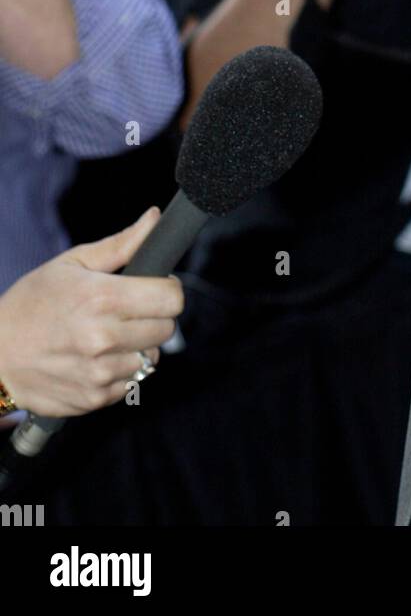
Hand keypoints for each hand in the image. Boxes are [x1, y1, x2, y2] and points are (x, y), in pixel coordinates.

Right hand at [0, 208, 183, 417]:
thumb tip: (155, 219)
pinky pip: (131, 381)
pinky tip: (98, 357)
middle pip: (167, 328)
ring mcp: (100, 371)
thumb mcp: (70, 264)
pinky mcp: (95, 398)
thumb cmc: (30, 304)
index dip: (167, 289)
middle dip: (154, 317)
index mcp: (102, 297)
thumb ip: (120, 244)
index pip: (171, 298)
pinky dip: (122, 370)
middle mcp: (104, 337)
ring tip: (109, 335)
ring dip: (139, 346)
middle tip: (129, 311)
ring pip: (152, 357)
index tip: (154, 287)